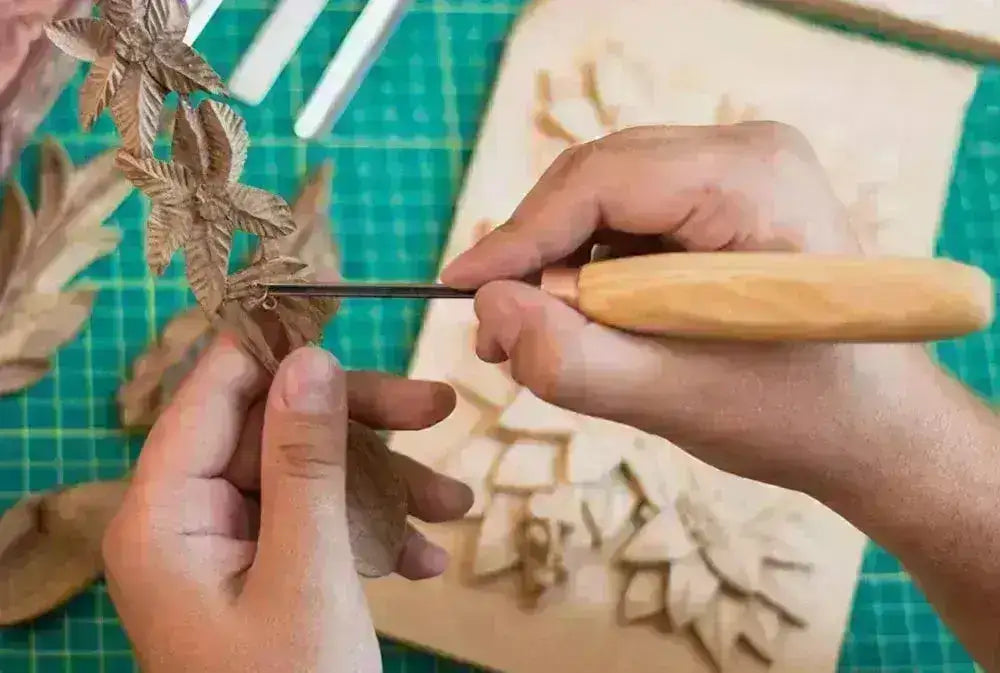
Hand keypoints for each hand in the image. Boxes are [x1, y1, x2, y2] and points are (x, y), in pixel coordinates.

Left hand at [102, 335, 472, 672]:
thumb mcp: (309, 569)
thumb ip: (305, 459)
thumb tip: (309, 358)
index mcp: (164, 512)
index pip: (215, 390)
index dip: (279, 345)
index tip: (347, 309)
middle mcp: (186, 520)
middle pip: (276, 431)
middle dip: (364, 426)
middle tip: (442, 407)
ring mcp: (226, 549)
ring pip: (309, 478)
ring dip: (386, 486)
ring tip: (454, 502)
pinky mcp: (262, 575)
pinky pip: (317, 526)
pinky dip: (373, 534)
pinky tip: (427, 558)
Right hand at [441, 121, 934, 496]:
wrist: (873, 426)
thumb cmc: (797, 415)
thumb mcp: (674, 399)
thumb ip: (573, 359)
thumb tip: (490, 308)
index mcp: (751, 181)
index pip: (600, 181)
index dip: (518, 236)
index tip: (458, 289)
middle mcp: (746, 151)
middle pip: (596, 180)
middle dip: (536, 256)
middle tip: (495, 331)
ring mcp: (738, 168)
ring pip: (605, 199)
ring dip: (560, 266)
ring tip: (535, 337)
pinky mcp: (725, 196)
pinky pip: (630, 217)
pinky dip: (593, 268)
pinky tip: (584, 320)